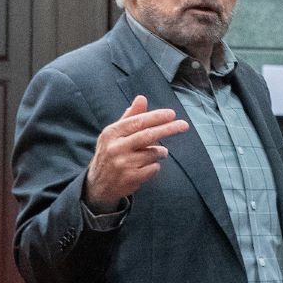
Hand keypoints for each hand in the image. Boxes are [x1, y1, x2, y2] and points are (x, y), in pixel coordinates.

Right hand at [85, 95, 186, 209]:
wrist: (98, 184)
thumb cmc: (111, 154)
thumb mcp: (115, 134)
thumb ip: (130, 117)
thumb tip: (142, 98)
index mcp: (111, 133)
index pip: (137, 122)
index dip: (156, 117)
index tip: (172, 114)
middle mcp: (116, 147)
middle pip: (148, 135)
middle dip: (168, 128)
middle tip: (184, 125)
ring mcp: (123, 163)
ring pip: (153, 153)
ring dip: (160, 151)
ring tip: (158, 152)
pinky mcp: (131, 177)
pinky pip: (154, 168)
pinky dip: (155, 166)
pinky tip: (146, 167)